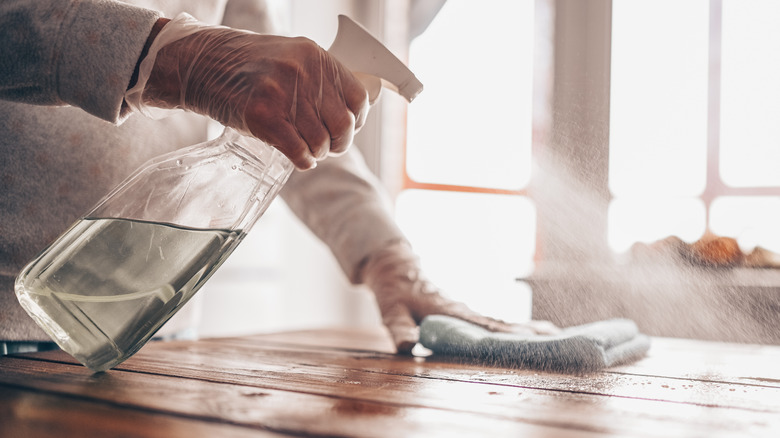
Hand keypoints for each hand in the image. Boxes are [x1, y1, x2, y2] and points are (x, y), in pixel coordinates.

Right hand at [130, 14, 368, 169]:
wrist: (203, 63)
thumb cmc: (249, 65)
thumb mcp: (292, 57)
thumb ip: (320, 78)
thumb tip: (350, 110)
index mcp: (316, 57)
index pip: (358, 98)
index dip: (357, 120)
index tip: (349, 129)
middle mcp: (303, 73)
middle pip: (343, 125)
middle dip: (339, 143)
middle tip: (328, 148)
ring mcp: (283, 95)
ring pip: (321, 142)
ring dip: (318, 153)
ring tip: (308, 150)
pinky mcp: (263, 117)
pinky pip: (299, 152)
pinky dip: (303, 162)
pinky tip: (299, 159)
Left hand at [361, 241, 559, 352]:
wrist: (395, 268)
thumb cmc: (393, 291)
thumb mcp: (391, 312)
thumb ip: (400, 330)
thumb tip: (408, 347)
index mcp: (451, 313)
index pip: (484, 327)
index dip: (508, 336)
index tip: (532, 341)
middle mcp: (464, 312)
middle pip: (501, 325)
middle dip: (529, 333)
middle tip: (559, 339)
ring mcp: (467, 312)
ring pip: (501, 323)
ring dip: (526, 330)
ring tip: (555, 336)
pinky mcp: (465, 314)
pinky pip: (492, 323)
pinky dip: (512, 329)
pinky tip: (528, 333)